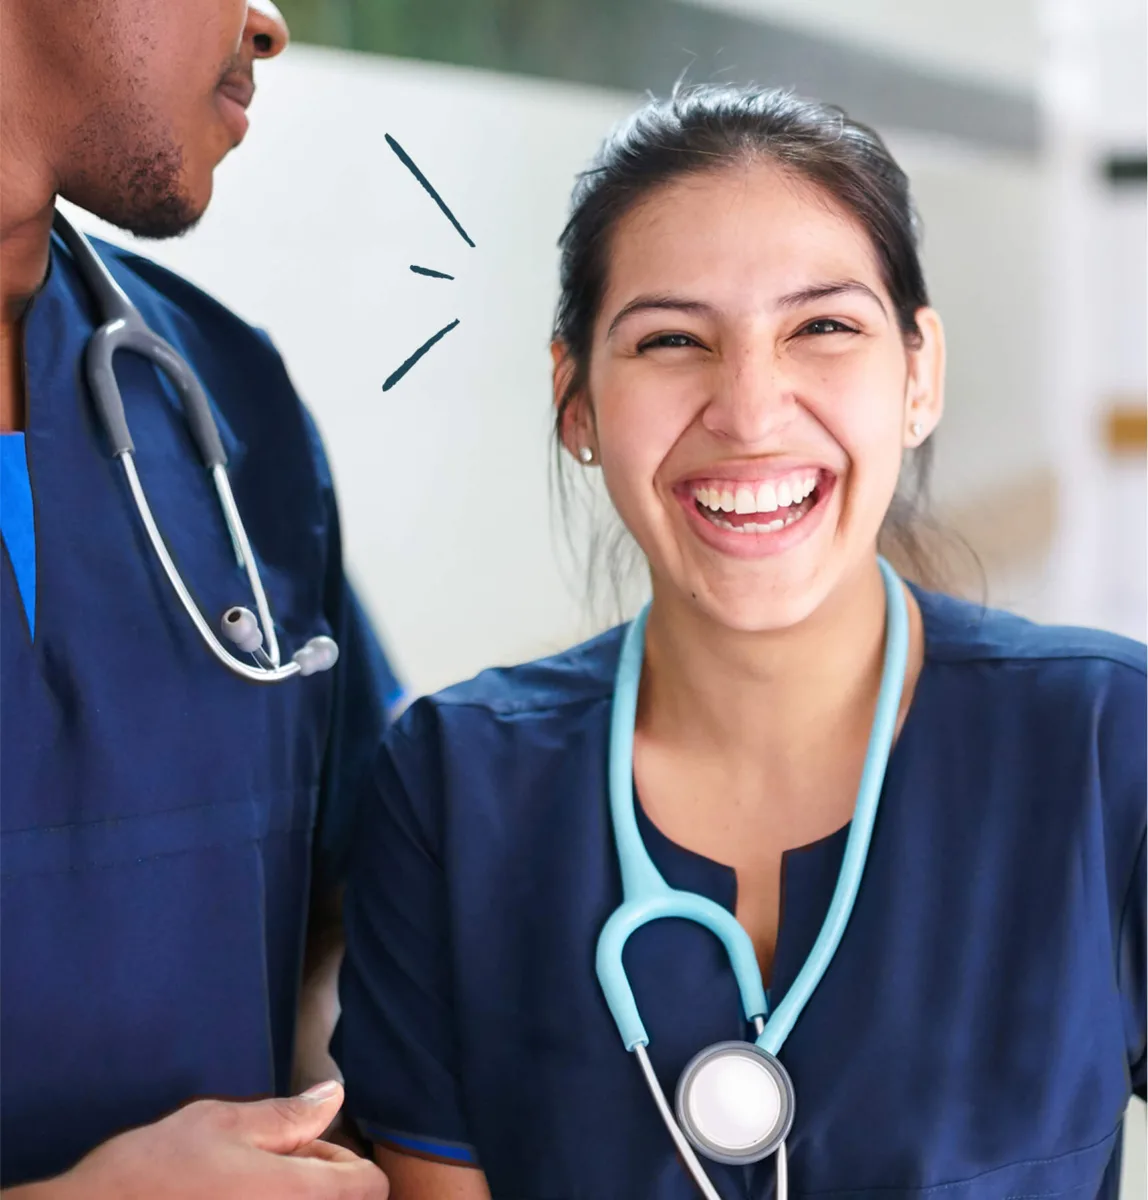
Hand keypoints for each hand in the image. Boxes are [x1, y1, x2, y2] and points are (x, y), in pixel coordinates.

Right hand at [31, 1081, 388, 1199]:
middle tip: (261, 1174)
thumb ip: (286, 1115)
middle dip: (314, 1187)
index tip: (296, 1151)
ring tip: (238, 1194)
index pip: (369, 1183)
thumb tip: (334, 1095)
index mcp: (300, 1196)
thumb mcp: (219, 1124)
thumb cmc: (151, 1175)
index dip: (339, 1159)